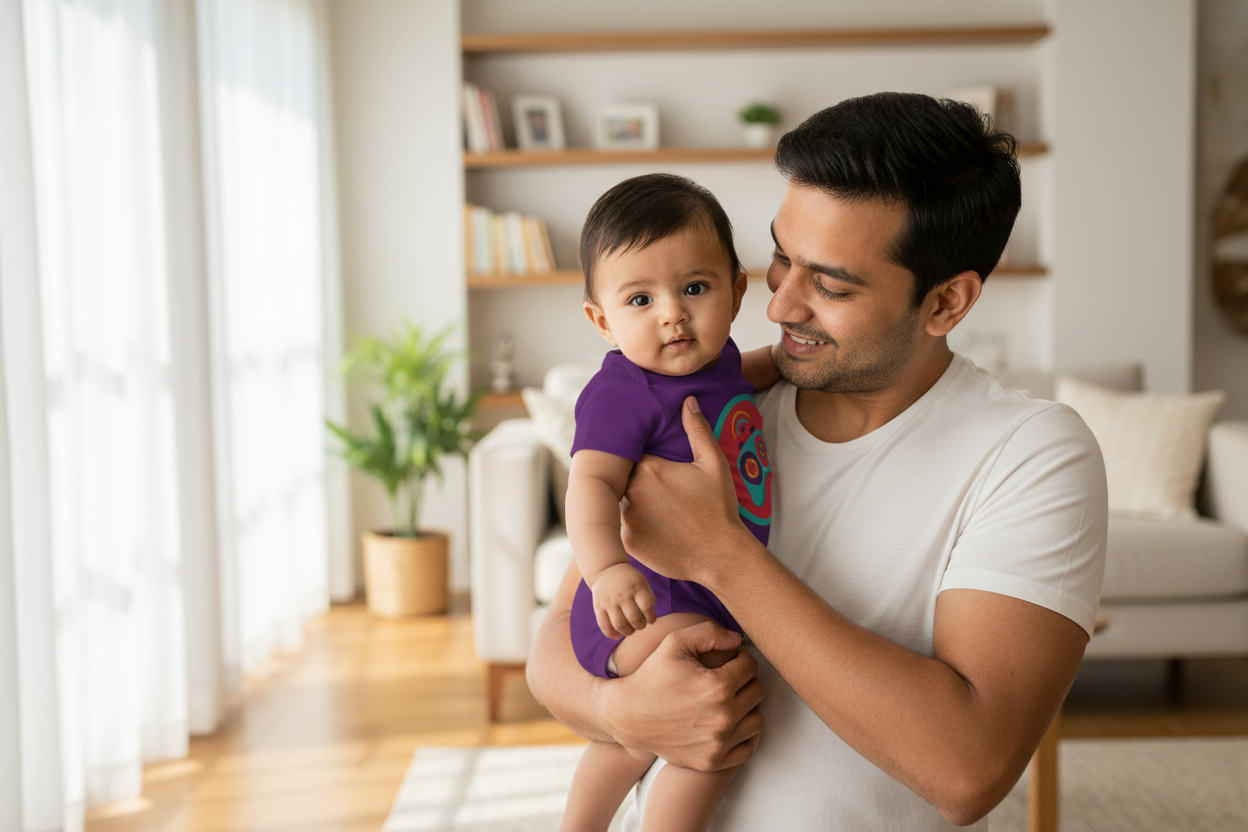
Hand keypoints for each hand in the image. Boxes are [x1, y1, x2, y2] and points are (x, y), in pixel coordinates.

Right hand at [591, 563, 656, 637]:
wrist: (607, 570)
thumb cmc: (630, 580)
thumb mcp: (643, 583)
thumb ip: (649, 599)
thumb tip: (650, 621)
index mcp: (636, 587)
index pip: (647, 607)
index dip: (651, 618)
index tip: (650, 619)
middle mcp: (622, 594)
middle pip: (634, 618)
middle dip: (640, 626)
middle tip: (640, 624)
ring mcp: (609, 601)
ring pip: (619, 625)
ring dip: (628, 632)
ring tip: (630, 630)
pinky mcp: (598, 606)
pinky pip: (604, 625)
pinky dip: (611, 634)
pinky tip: (617, 635)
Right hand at [604, 620, 764, 770]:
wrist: (627, 716)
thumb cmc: (651, 676)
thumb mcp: (675, 642)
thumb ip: (710, 632)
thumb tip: (738, 640)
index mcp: (717, 687)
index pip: (751, 666)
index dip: (739, 657)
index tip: (726, 659)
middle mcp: (723, 717)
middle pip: (757, 691)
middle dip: (745, 679)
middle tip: (727, 677)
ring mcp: (719, 743)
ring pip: (757, 719)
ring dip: (748, 706)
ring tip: (729, 698)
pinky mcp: (712, 761)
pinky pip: (748, 747)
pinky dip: (745, 734)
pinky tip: (731, 721)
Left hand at [622, 396, 752, 583]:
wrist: (721, 555)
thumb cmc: (719, 508)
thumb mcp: (714, 465)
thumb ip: (697, 430)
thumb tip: (687, 401)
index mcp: (649, 469)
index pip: (634, 455)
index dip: (643, 459)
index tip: (655, 466)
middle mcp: (631, 492)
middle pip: (625, 478)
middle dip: (637, 481)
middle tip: (661, 491)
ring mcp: (627, 519)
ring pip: (622, 503)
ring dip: (634, 504)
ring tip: (662, 512)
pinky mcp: (628, 542)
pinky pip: (623, 528)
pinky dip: (635, 527)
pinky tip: (659, 530)